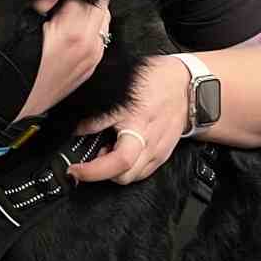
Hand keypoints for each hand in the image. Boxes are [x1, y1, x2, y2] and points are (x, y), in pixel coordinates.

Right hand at [19, 0, 111, 120]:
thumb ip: (42, 2)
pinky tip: (72, 35)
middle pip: (100, 6)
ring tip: (70, 16)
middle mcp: (89, 45)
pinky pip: (100, 41)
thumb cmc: (13, 67)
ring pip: (104, 23)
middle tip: (67, 1)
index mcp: (73, 31)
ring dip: (91, 15)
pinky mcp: (90, 68)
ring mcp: (92, 58)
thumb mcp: (22, 26)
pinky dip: (91, 33)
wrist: (14, 102)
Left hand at [70, 53, 190, 184]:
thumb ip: (98, 115)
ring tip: (104, 154)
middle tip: (86, 162)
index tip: (74, 169)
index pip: (117, 160)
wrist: (187, 88)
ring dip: (114, 172)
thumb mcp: (121, 93)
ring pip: (132, 177)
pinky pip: (142, 173)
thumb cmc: (155, 82)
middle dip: (100, 174)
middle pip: (123, 176)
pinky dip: (128, 169)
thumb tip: (76, 129)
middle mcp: (150, 143)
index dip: (91, 170)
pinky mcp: (162, 155)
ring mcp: (158, 152)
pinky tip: (121, 154)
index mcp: (138, 125)